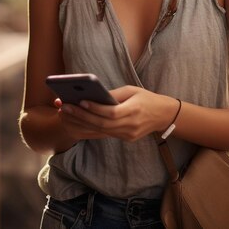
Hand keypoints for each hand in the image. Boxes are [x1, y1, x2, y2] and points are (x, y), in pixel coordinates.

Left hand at [56, 86, 179, 142]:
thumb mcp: (132, 90)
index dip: (95, 108)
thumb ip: (114, 95)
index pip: (111, 113)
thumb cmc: (146, 98)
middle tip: (64, 107)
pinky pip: (104, 135)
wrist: (163, 115)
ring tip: (66, 114)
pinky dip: (89, 129)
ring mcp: (127, 135)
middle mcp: (130, 126)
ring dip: (81, 123)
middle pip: (102, 124)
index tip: (80, 101)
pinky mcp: (125, 138)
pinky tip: (76, 123)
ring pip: (100, 131)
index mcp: (134, 111)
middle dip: (81, 116)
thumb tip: (92, 95)